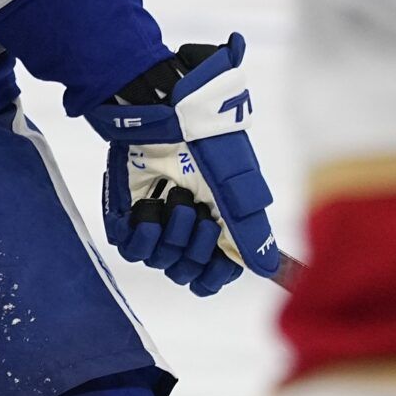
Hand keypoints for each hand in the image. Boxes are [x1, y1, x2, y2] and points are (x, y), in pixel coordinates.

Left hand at [84, 34, 278, 295]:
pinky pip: (130, 248)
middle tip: (198, 214)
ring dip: (172, 233)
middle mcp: (185, 227)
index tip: (216, 265)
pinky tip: (150, 213)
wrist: (168, 120)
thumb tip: (269, 269)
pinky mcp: (127, 213)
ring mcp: (155, 221)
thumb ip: (252, 234)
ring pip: (160, 260)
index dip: (214, 276)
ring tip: (176, 199)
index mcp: (217, 225)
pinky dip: (142, 237)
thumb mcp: (238, 193)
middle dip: (195, 248)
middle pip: (186, 271)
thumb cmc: (209, 151)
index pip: (214, 274)